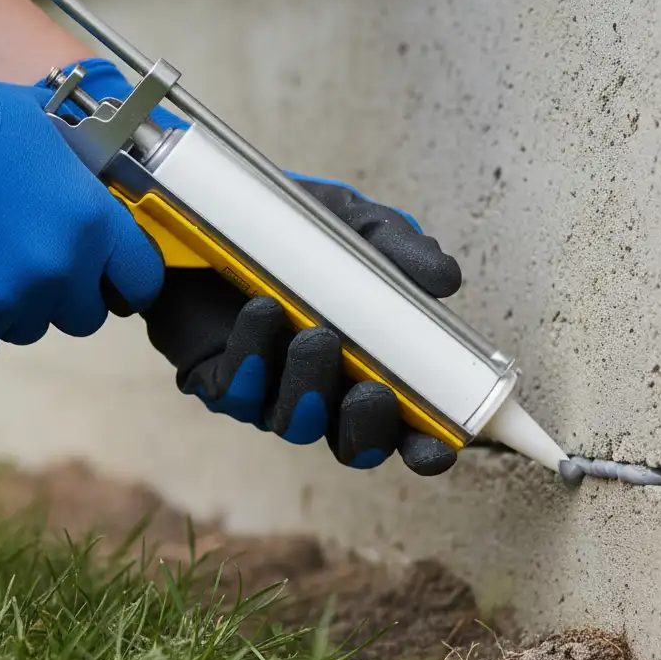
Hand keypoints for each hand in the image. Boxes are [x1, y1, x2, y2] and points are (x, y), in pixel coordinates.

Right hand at [0, 23, 163, 355]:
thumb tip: (100, 171)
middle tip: (36, 264)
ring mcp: (12, 299)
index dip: (128, 281)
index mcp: (92, 221)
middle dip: (67, 296)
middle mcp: (61, 268)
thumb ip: (81, 167)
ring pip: (32, 328)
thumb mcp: (44, 129)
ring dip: (17, 306)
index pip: (143, 281)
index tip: (113, 278)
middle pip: (87, 316)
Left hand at [145, 178, 462, 475]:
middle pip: (354, 444)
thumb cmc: (299, 228)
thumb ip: (399, 251)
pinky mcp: (218, 378)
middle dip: (367, 428)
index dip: (424, 447)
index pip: (406, 425)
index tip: (438, 448)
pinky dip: (251, 358)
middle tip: (372, 391)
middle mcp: (326, 389)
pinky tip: (262, 312)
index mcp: (371, 363)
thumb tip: (445, 280)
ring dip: (309, 387)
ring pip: (296, 422)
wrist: (215, 210)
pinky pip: (236, 391)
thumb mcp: (354, 228)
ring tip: (313, 335)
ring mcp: (272, 390)